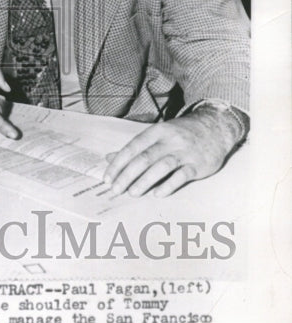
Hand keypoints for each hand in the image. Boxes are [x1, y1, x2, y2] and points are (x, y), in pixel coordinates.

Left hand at [104, 108, 240, 196]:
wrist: (215, 128)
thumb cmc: (180, 134)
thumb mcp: (157, 135)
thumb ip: (135, 148)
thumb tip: (109, 158)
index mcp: (157, 131)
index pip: (133, 147)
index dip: (118, 163)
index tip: (108, 178)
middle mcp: (170, 140)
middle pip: (144, 158)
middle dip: (127, 175)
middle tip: (116, 189)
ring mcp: (185, 152)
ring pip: (161, 166)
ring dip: (145, 181)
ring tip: (132, 193)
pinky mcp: (198, 165)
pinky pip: (182, 176)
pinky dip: (168, 185)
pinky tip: (157, 194)